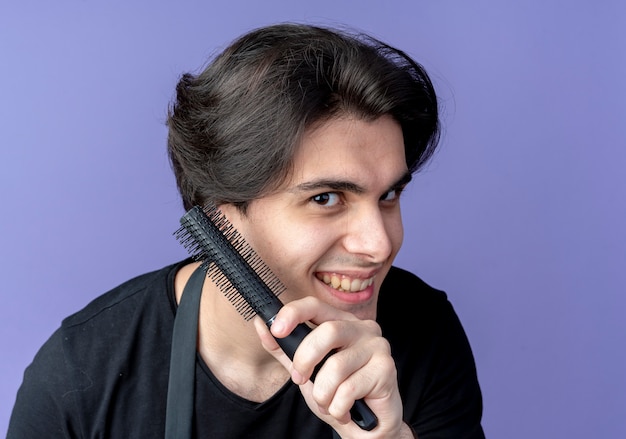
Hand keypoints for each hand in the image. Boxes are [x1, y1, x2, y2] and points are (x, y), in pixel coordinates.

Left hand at [253, 296, 413, 437]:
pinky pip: (349, 389)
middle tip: (301, 379)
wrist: (368, 428)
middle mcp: (362, 328)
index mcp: (341, 322)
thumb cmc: (339, 393)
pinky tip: (345, 410)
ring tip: (329, 402)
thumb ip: (284, 348)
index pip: (315, 305)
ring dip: (323, 394)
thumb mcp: (306, 370)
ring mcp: (377, 346)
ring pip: (336, 366)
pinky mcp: (387, 368)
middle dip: (305, 360)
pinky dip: (338, 407)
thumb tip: (261, 324)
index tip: (276, 330)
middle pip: (327, 332)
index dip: (293, 314)